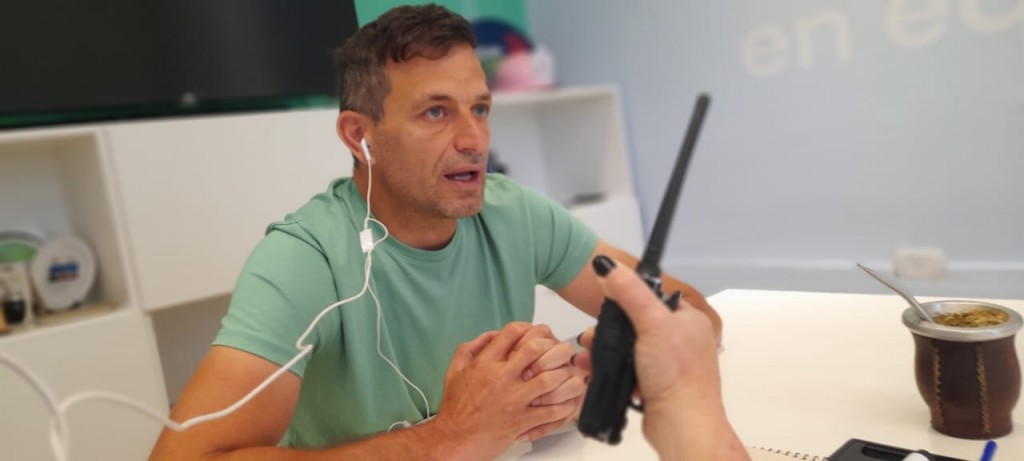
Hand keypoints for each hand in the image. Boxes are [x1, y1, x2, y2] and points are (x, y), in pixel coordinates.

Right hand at [434, 323, 577, 457]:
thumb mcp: (455, 370)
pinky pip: (551, 411)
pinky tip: (567, 401)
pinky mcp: (522, 420)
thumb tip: (491, 335)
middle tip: (558, 348)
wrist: (455, 439)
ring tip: (568, 372)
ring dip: (562, 374)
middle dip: (551, 345)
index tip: (535, 332)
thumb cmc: (456, 407)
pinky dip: (564, 405)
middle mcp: (501, 378)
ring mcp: (514, 399)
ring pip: (549, 379)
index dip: (528, 328)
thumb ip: (470, 348)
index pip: (512, 332)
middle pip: (535, 349)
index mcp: (485, 363)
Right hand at [582, 255, 747, 460]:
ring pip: (630, 350)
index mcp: (688, 320)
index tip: (605, 308)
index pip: (653, 298)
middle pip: (636, 326)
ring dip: (606, 354)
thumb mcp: (651, 324)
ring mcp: (670, 365)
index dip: (627, 301)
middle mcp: (682, 340)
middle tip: (591, 340)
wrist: (682, 425)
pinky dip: (613, 372)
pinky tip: (597, 374)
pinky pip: (630, 372)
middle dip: (608, 333)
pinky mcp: (658, 386)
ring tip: (587, 360)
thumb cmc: (675, 374)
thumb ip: (630, 293)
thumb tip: (607, 265)